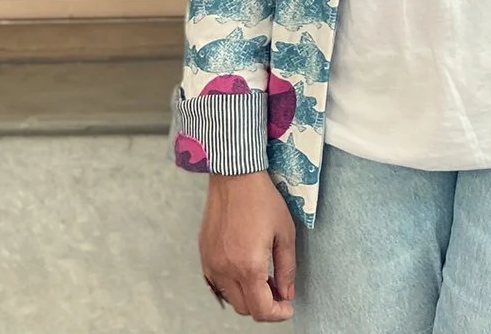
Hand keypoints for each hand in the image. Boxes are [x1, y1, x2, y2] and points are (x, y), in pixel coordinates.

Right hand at [200, 171, 296, 321]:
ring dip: (247, 294)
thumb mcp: (285, 232)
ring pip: (230, 297)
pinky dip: (232, 283)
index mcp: (248, 266)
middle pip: (245, 308)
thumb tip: (287, 292)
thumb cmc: (261, 198)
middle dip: (263, 304)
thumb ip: (287, 268)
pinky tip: (244, 266)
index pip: (261, 309)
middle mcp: (226, 269)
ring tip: (262, 275)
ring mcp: (211, 263)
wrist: (235, 176)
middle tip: (277, 288)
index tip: (286, 307)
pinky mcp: (204, 255)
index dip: (277, 313)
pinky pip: (217, 282)